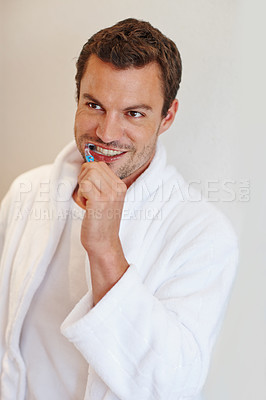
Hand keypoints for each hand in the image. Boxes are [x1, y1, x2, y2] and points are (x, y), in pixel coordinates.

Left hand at [73, 161, 128, 303]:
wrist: (104, 244)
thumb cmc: (101, 223)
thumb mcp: (107, 199)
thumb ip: (100, 183)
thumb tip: (86, 164)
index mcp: (120, 186)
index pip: (100, 165)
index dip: (88, 174)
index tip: (89, 189)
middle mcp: (117, 188)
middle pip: (93, 167)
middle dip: (83, 178)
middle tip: (86, 195)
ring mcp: (110, 195)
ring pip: (87, 174)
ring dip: (81, 187)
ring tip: (87, 201)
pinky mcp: (99, 202)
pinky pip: (84, 186)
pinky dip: (80, 195)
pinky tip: (85, 206)